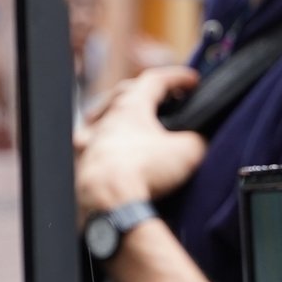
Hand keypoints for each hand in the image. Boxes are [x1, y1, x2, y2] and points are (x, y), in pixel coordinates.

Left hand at [76, 67, 206, 215]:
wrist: (109, 204)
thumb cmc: (142, 172)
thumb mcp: (188, 151)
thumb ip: (198, 139)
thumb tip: (199, 142)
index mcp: (130, 106)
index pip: (155, 79)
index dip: (177, 77)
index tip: (192, 81)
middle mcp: (106, 118)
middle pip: (125, 93)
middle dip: (147, 91)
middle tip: (165, 96)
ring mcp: (89, 140)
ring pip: (104, 116)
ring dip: (121, 114)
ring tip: (136, 121)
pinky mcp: (82, 163)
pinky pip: (93, 143)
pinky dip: (107, 141)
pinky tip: (115, 151)